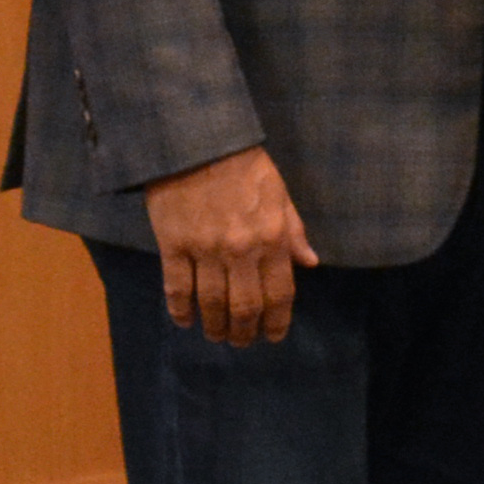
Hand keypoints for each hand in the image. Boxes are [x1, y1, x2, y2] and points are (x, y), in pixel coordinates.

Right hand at [141, 145, 312, 347]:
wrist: (197, 141)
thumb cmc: (243, 165)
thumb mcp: (279, 193)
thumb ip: (293, 231)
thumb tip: (310, 262)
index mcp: (272, 238)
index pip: (280, 293)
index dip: (277, 321)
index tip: (273, 336)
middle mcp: (242, 250)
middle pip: (245, 307)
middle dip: (245, 332)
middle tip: (241, 342)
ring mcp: (205, 249)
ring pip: (211, 304)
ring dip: (214, 327)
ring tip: (216, 335)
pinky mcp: (173, 245)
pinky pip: (177, 287)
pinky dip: (180, 310)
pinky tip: (184, 321)